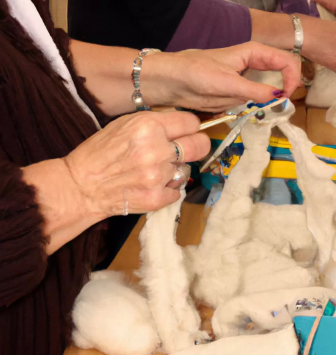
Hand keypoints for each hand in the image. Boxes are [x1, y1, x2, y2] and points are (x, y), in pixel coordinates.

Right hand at [64, 111, 209, 217]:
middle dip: (198, 145)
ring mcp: (159, 177)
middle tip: (189, 148)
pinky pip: (177, 191)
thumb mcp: (124, 125)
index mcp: (148, 126)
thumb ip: (154, 123)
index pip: (191, 122)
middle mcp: (157, 150)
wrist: (82, 186)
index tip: (187, 130)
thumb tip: (181, 124)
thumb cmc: (99, 152)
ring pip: (186, 170)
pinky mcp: (157, 198)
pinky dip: (167, 189)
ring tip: (155, 171)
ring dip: (175, 170)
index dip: (190, 126)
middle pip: (200, 146)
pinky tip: (150, 186)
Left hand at [141, 42, 301, 111]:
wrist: (173, 82)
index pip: (286, 61)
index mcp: (255, 53)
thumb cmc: (197, 73)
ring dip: (265, 103)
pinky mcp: (236, 95)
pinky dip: (251, 109)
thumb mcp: (228, 82)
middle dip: (282, 91)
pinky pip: (251, 103)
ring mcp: (245, 81)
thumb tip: (279, 98)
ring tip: (258, 110)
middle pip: (280, 76)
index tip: (287, 97)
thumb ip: (254, 90)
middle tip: (280, 107)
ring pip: (266, 93)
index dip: (292, 78)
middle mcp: (253, 66)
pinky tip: (245, 111)